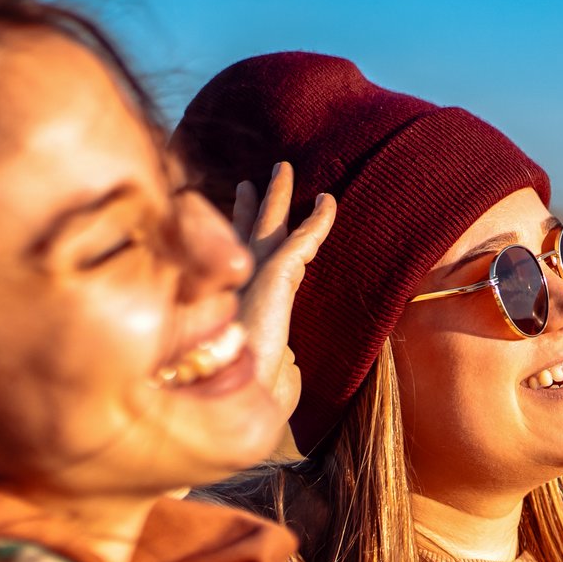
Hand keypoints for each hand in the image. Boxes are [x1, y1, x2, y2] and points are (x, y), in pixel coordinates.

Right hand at [230, 164, 336, 424]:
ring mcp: (253, 274)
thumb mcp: (264, 376)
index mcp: (232, 303)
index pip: (235, 261)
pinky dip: (319, 221)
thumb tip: (291, 364)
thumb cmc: (247, 393)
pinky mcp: (276, 274)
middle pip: (246, 234)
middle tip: (251, 182)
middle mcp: (237, 282)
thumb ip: (277, 365)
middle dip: (250, 208)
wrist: (236, 393)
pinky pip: (304, 239)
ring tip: (282, 168)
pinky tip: (330, 202)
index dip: (238, 235)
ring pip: (270, 226)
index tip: (238, 211)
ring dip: (277, 196)